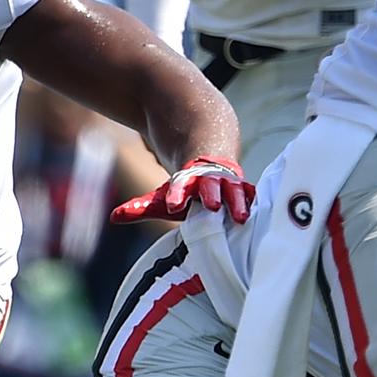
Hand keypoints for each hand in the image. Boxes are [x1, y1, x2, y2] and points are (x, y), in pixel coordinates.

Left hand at [111, 155, 252, 223]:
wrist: (210, 159)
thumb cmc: (185, 188)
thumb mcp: (162, 195)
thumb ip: (140, 207)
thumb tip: (114, 216)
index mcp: (187, 182)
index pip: (180, 187)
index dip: (176, 194)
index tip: (172, 205)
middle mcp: (208, 181)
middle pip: (209, 186)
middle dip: (211, 193)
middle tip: (213, 204)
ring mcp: (227, 184)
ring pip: (233, 190)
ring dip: (237, 202)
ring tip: (242, 216)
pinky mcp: (242, 189)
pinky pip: (249, 195)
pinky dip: (253, 202)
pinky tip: (262, 214)